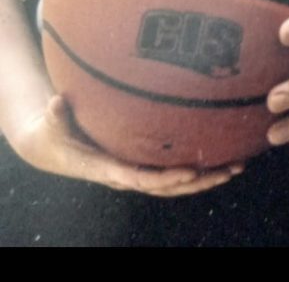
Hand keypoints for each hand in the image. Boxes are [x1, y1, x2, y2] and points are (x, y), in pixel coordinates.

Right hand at [12, 95, 243, 196]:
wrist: (53, 147)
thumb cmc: (54, 132)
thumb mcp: (52, 123)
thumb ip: (55, 113)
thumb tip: (56, 101)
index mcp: (107, 168)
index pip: (139, 178)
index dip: (165, 178)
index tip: (190, 172)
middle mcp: (125, 174)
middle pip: (167, 186)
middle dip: (198, 182)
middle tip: (230, 170)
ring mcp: (135, 171)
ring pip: (174, 183)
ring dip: (206, 178)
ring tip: (237, 167)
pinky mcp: (141, 163)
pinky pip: (171, 171)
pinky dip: (196, 169)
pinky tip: (221, 157)